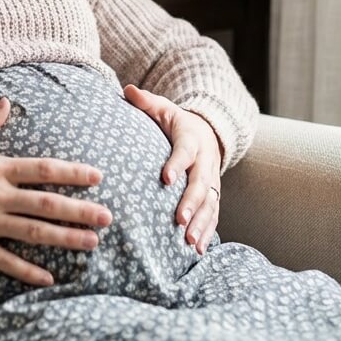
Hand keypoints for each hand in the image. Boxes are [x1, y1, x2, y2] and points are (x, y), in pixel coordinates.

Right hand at [0, 97, 113, 286]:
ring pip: (34, 232)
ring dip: (65, 238)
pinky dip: (28, 270)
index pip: (43, 169)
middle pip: (47, 204)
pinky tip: (49, 278)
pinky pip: (5, 261)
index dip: (73, 172)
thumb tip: (5, 102)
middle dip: (80, 210)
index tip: (97, 177)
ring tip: (90, 242)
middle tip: (107, 217)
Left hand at [123, 84, 221, 254]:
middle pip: (201, 183)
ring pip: (210, 204)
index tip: (165, 178)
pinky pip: (213, 216)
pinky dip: (207, 233)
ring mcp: (212, 181)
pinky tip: (197, 250)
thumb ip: (146, 102)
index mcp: (191, 139)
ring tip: (189, 241)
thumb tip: (127, 90)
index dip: (177, 163)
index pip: (185, 151)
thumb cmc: (176, 122)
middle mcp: (205, 162)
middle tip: (179, 220)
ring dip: (200, 223)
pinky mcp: (213, 196)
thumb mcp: (163, 108)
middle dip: (191, 203)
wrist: (207, 132)